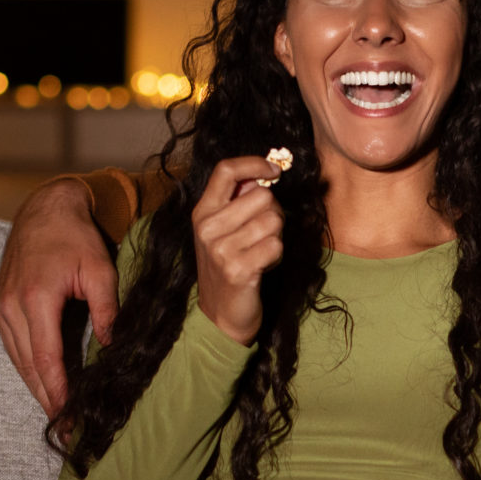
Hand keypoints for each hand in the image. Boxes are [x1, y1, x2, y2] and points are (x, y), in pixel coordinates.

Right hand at [0, 177, 119, 416]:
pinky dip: (29, 369)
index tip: (69, 416)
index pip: (46, 357)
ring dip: (36, 389)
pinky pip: (14, 347)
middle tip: (64, 430)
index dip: (57, 391)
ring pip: (18, 360)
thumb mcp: (99, 269)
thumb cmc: (75, 237)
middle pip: (29, 366)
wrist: (44, 209)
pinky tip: (43, 386)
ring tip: (56, 416)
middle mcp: (11, 306)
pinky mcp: (0, 307)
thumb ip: (106, 309)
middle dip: (47, 400)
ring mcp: (1, 307)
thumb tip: (112, 347)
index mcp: (35, 298)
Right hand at [191, 157, 287, 344]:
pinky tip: (263, 265)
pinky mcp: (238, 269)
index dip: (254, 163)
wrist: (221, 316)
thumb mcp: (222, 231)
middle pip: (262, 195)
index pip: (225, 170)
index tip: (274, 170)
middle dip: (273, 212)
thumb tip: (263, 176)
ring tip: (260, 251)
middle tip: (263, 233)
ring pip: (273, 220)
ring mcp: (220, 249)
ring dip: (276, 235)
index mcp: (203, 212)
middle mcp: (207, 227)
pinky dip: (277, 255)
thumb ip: (237, 202)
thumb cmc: (228, 267)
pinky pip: (276, 245)